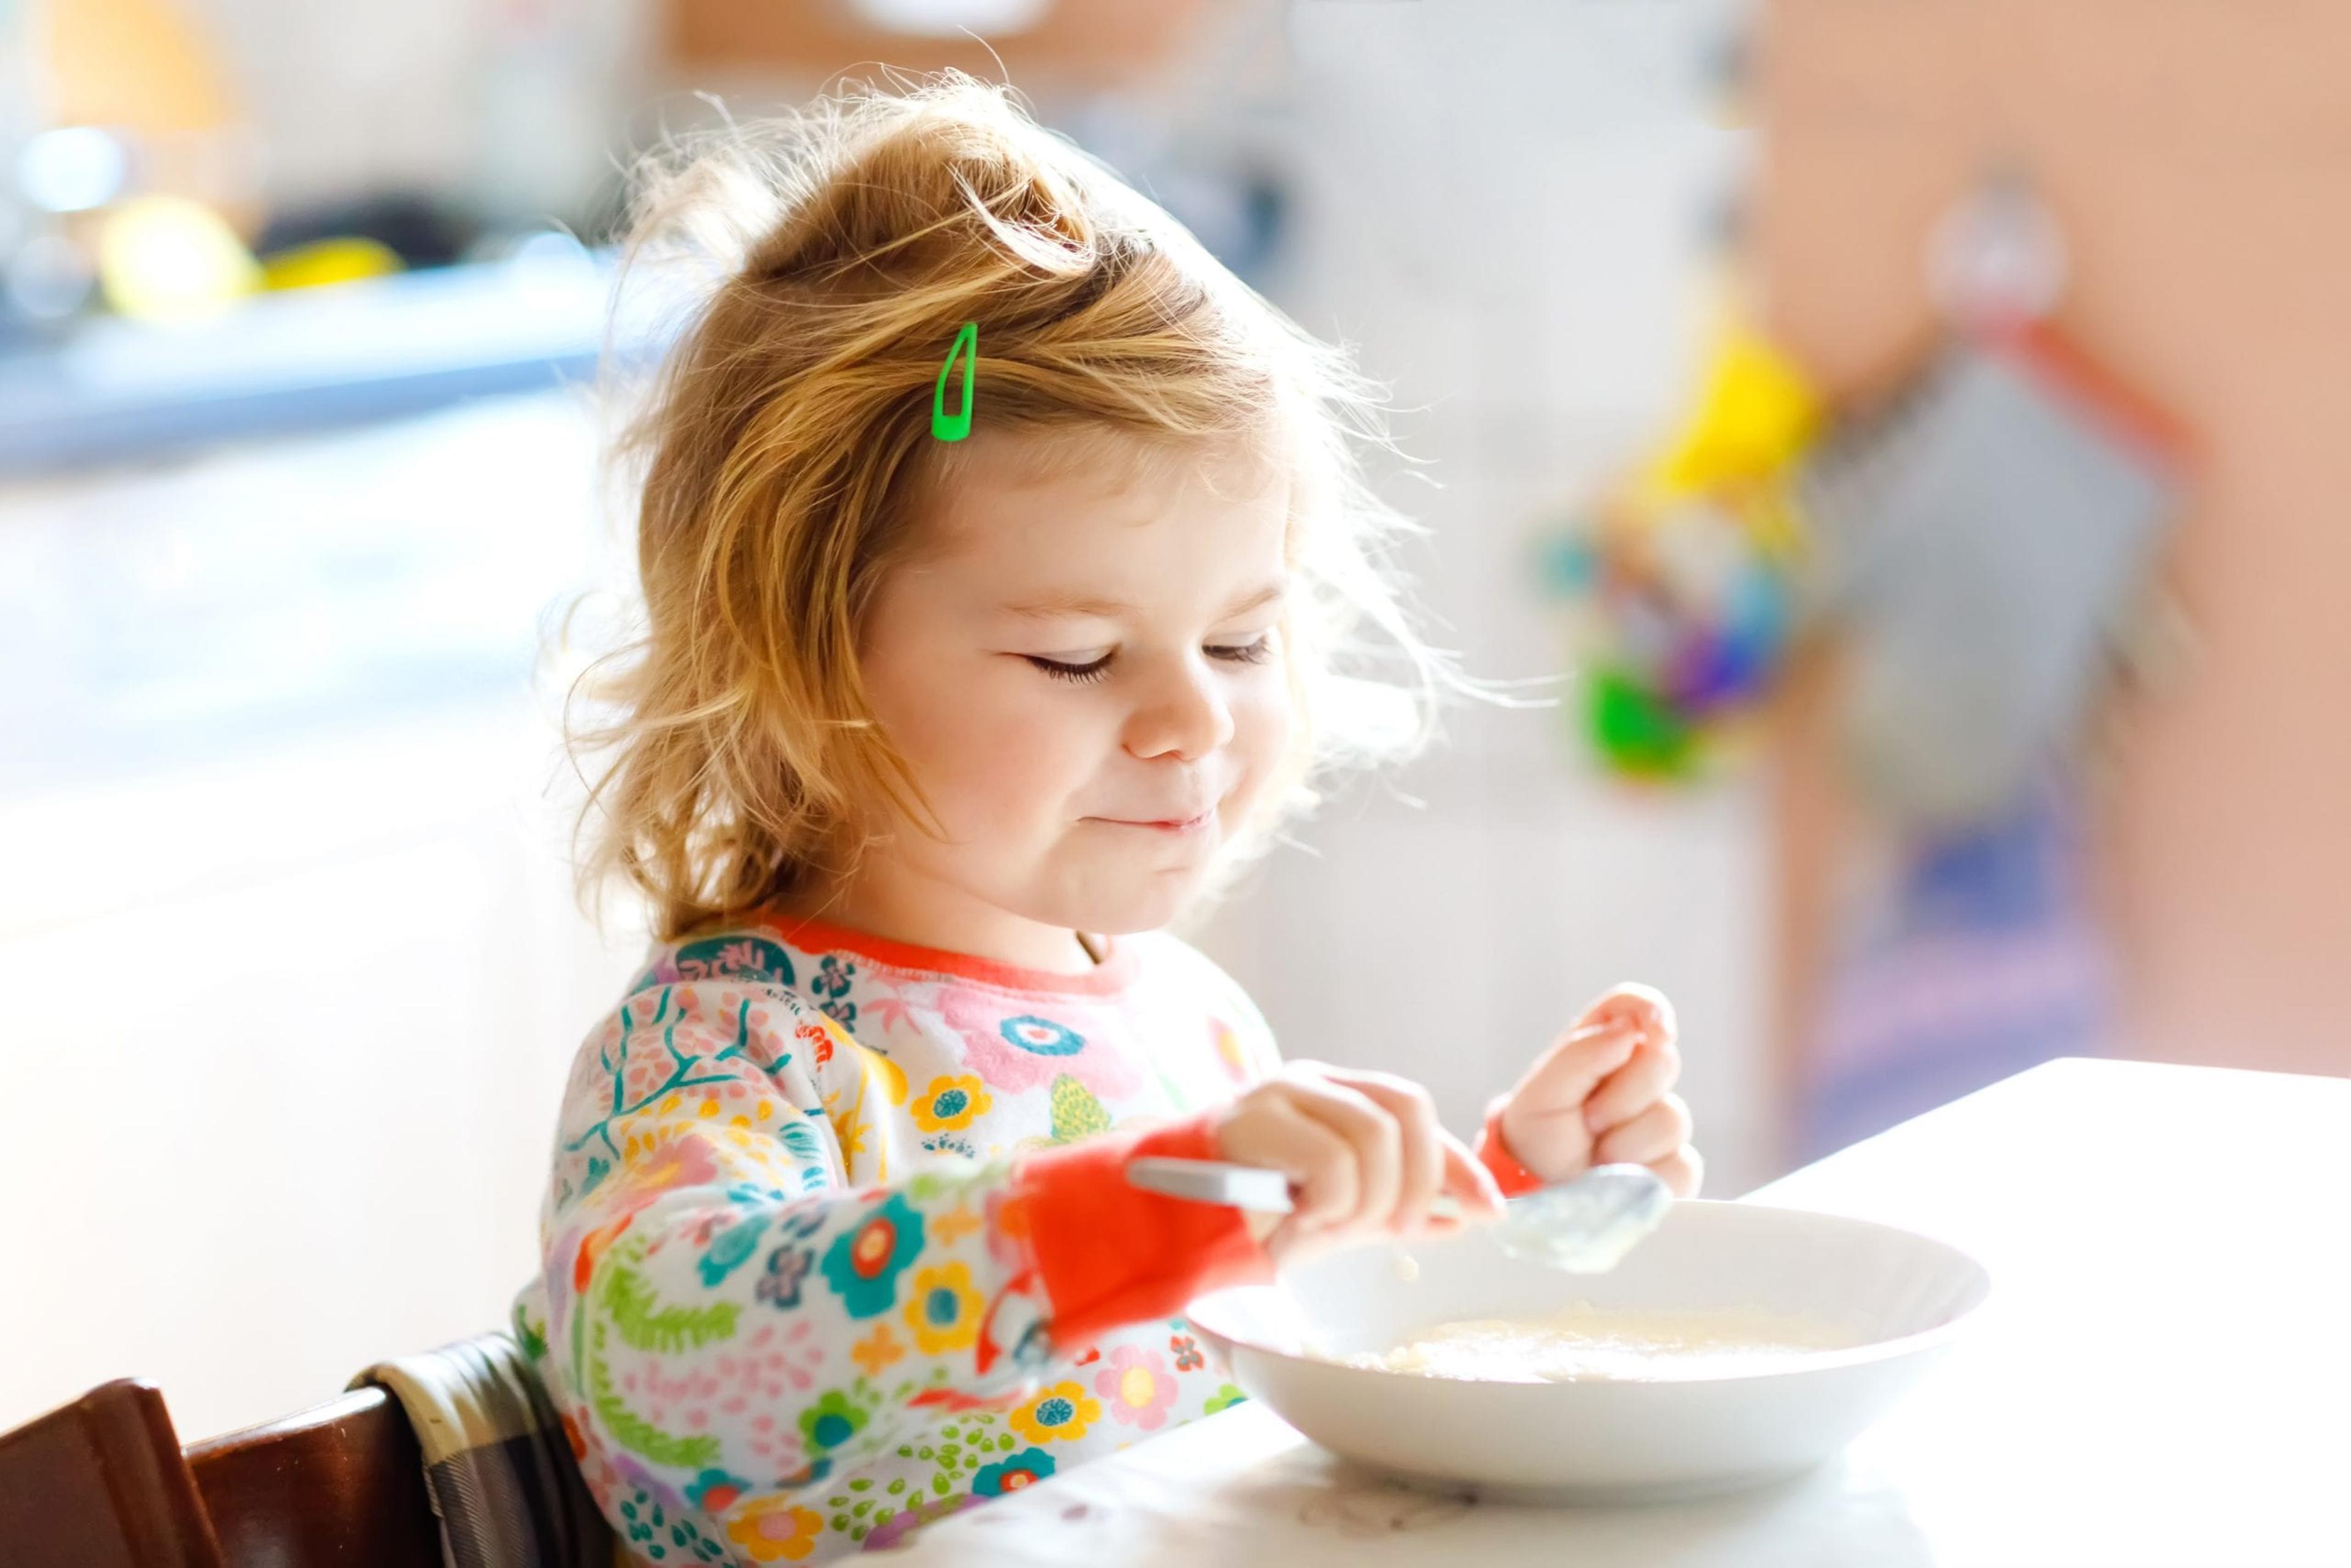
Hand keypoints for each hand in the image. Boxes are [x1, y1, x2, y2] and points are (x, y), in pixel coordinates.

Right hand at [1214, 1062, 1505, 1264]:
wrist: (1170, 1220)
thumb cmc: (1252, 1213)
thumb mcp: (1342, 1214)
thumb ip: (1399, 1210)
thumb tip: (1470, 1217)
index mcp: (1338, 1094)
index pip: (1415, 1112)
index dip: (1460, 1162)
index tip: (1490, 1211)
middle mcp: (1313, 1081)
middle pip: (1405, 1108)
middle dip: (1418, 1180)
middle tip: (1394, 1229)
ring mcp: (1282, 1093)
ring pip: (1373, 1136)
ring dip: (1364, 1201)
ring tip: (1326, 1226)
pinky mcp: (1254, 1118)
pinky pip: (1331, 1161)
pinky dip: (1329, 1204)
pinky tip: (1298, 1219)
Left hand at [1497, 983, 1702, 1196]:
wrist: (1540, 1198)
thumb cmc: (1537, 1138)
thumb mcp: (1542, 1093)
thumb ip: (1580, 1054)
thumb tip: (1630, 1029)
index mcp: (1603, 1046)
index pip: (1636, 1008)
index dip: (1652, 1011)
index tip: (1655, 1029)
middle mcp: (1638, 1077)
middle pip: (1662, 1061)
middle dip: (1621, 1096)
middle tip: (1585, 1121)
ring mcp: (1660, 1121)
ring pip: (1670, 1118)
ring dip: (1624, 1143)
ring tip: (1593, 1157)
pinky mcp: (1677, 1165)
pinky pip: (1680, 1163)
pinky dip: (1643, 1176)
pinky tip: (1616, 1181)